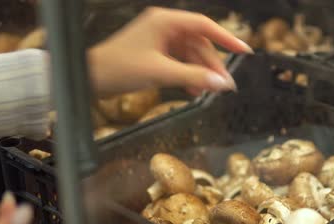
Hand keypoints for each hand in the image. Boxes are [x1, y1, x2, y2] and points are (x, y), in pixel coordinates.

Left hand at [88, 7, 252, 95]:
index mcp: (165, 22)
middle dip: (212, 65)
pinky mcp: (155, 54)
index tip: (244, 49)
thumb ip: (193, 78)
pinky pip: (180, 63)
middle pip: (199, 44)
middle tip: (225, 84)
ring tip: (207, 92)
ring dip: (200, 74)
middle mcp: (164, 28)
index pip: (204, 26)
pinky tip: (192, 91)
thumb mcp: (160, 73)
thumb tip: (220, 83)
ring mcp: (159, 41)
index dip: (226, 38)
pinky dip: (188, 76)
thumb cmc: (117, 67)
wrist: (90, 78)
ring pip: (190, 56)